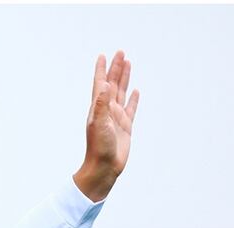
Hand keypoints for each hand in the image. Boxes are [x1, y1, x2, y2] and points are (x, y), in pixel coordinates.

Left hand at [73, 50, 140, 201]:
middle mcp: (107, 110)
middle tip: (120, 52)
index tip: (103, 55)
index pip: (100, 84)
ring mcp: (117, 118)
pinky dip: (133, 99)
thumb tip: (104, 86)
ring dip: (125, 78)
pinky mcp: (126, 127)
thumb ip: (102, 105)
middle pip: (113, 84)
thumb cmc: (99, 148)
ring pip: (122, 93)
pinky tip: (135, 91)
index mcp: (98, 108)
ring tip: (128, 64)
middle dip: (116, 68)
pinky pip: (131, 109)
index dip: (102, 70)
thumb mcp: (99, 124)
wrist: (104, 167)